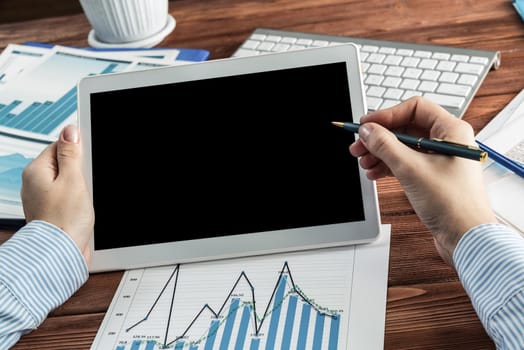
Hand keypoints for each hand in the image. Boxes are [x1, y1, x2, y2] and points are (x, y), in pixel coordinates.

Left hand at [21, 125, 93, 264]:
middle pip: (64, 165)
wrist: (61, 253)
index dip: (77, 153)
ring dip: (80, 189)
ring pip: (68, 182)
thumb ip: (71, 153)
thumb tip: (70, 131)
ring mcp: (43, 199)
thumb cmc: (64, 221)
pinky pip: (68, 198)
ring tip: (82, 201)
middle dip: (80, 173)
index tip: (86, 162)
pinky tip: (81, 210)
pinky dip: (77, 201)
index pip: (59, 147)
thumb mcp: (73, 179)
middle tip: (84, 185)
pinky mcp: (53, 211)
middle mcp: (35, 184)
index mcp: (36, 171)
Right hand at [349, 97, 496, 265]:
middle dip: (379, 137)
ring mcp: (440, 159)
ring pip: (404, 146)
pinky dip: (389, 166)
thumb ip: (385, 145)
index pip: (414, 108)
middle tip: (358, 146)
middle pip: (406, 128)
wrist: (466, 237)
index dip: (386, 114)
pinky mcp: (433, 176)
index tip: (366, 125)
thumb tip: (367, 130)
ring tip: (364, 162)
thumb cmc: (452, 203)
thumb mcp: (410, 168)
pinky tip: (374, 174)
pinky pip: (407, 162)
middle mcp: (448, 141)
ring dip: (381, 153)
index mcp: (451, 130)